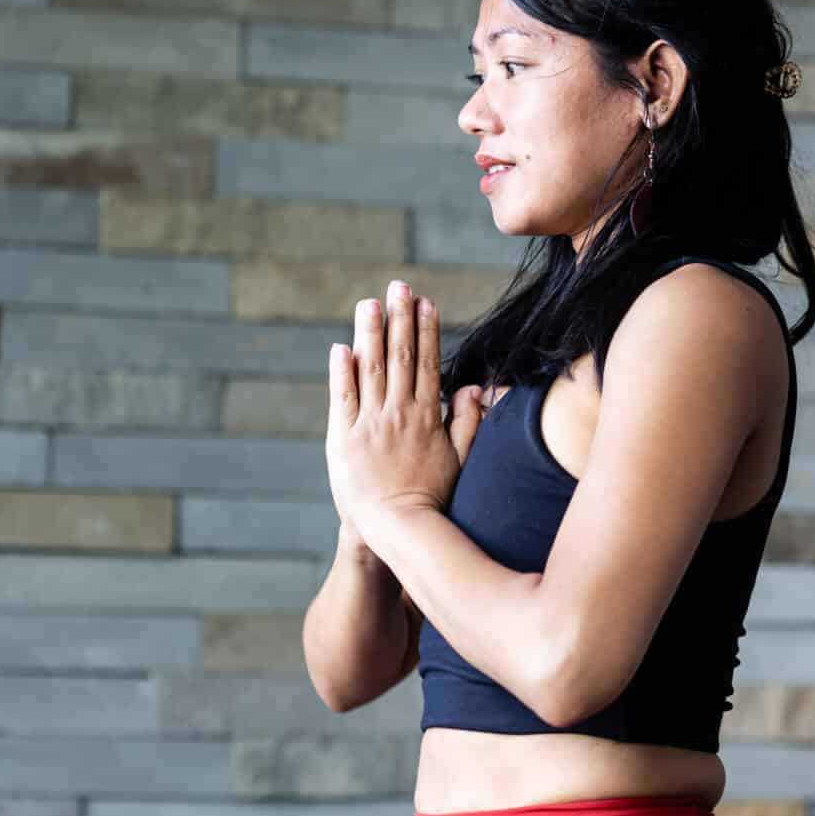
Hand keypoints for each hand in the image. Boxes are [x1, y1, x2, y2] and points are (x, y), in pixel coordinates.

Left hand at [326, 281, 485, 545]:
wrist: (394, 528)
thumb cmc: (432, 499)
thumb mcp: (460, 460)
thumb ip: (467, 422)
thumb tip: (474, 387)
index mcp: (427, 417)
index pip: (427, 363)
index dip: (425, 330)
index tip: (425, 303)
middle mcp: (397, 414)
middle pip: (398, 356)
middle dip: (399, 318)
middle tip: (398, 286)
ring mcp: (368, 424)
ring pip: (369, 369)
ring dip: (369, 332)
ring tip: (369, 303)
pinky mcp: (342, 438)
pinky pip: (341, 398)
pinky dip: (341, 371)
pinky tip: (341, 347)